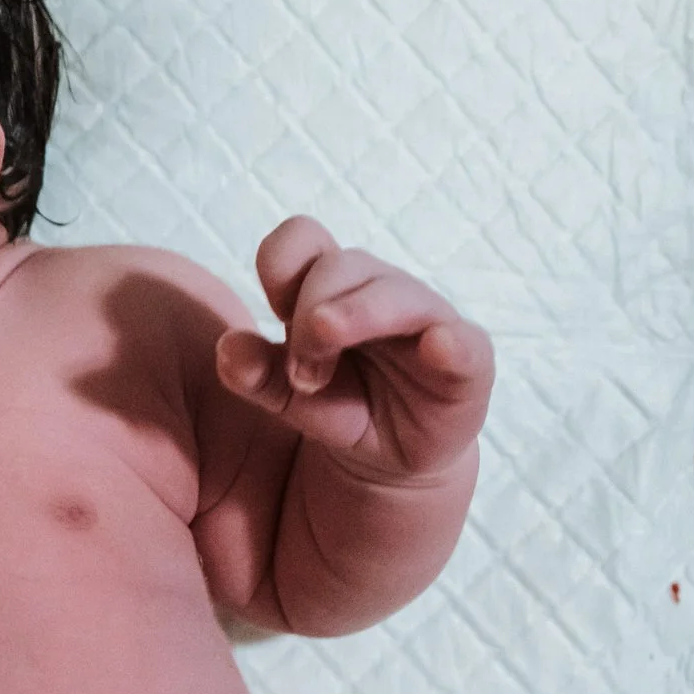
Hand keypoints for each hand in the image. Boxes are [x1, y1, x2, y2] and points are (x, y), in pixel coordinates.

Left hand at [214, 216, 491, 483]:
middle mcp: (380, 291)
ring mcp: (427, 322)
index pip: (303, 240)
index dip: (281, 266)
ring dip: (358, 319)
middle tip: (299, 373)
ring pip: (397, 294)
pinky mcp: (465, 363)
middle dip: (311, 313)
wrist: (391, 453)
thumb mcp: (287, 396)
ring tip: (321, 369)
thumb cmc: (340, 403)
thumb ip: (256, 374)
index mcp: (332, 286)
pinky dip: (453, 343)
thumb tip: (227, 350)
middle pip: (342, 266)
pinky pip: (466, 344)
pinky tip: (439, 347)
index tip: (271, 312)